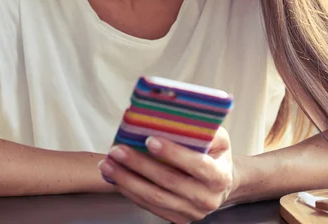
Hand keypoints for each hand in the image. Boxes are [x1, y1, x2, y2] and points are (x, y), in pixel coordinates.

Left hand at [98, 127, 236, 222]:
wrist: (220, 185)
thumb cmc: (215, 155)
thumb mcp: (218, 138)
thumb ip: (203, 128)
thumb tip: (175, 113)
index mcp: (220, 176)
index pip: (197, 165)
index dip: (173, 153)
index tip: (150, 139)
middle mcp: (207, 198)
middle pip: (169, 182)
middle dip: (139, 164)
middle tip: (117, 150)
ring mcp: (191, 212)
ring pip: (154, 197)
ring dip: (127, 180)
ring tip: (108, 163)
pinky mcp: (177, 219)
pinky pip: (149, 206)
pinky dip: (129, 191)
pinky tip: (115, 177)